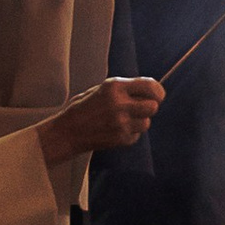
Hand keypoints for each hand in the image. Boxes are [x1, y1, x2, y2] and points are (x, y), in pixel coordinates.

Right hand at [37, 75, 161, 160]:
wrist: (66, 132)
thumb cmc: (84, 108)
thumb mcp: (101, 89)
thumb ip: (125, 88)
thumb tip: (151, 89)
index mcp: (115, 87)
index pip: (150, 86)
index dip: (158, 92)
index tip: (158, 96)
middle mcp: (119, 103)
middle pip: (153, 106)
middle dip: (150, 107)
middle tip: (141, 109)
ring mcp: (120, 122)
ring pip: (146, 123)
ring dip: (139, 122)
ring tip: (124, 120)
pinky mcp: (119, 138)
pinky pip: (136, 136)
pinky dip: (130, 134)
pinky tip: (115, 131)